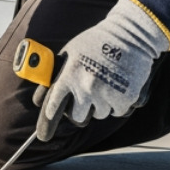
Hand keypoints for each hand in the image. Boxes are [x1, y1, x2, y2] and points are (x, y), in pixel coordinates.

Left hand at [32, 0, 169, 141]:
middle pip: (77, 119)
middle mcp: (85, 88)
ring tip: (105, 83)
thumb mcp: (69, 52)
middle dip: (79, 113)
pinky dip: (118, 103)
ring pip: (99, 115)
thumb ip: (54, 73)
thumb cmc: (96, 42)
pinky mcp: (125, 99)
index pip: (52, 107)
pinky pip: (117, 112)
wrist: (131, 35)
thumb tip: (38, 99)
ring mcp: (106, 94)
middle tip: (86, 99)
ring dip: (100, 105)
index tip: (44, 134)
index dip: (47, 121)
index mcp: (68, 76)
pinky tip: (118, 86)